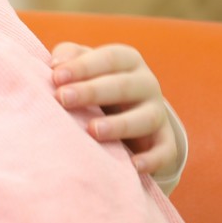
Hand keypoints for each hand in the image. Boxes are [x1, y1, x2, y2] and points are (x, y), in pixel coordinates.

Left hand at [50, 42, 177, 176]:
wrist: (128, 111)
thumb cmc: (94, 81)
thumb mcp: (85, 64)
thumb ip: (70, 56)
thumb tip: (55, 65)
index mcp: (127, 60)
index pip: (108, 59)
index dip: (82, 66)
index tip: (56, 77)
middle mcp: (146, 83)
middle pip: (123, 86)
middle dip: (92, 92)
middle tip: (63, 98)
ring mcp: (158, 112)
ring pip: (145, 118)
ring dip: (120, 125)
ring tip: (93, 131)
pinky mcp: (165, 140)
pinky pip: (165, 150)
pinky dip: (152, 159)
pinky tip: (133, 166)